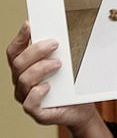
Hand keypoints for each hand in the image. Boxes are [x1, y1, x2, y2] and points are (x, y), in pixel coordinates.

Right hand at [7, 22, 114, 137]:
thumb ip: (59, 51)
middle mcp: (22, 83)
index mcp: (26, 69)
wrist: (82, 108)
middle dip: (36, 50)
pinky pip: (29, 103)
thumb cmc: (72, 86)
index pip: (14, 52)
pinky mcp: (37, 113)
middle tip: (55, 44)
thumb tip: (60, 32)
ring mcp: (27, 98)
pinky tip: (47, 86)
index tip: (29, 24)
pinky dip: (37, 93)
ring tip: (58, 64)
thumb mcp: (67, 64)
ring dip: (41, 68)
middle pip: (18, 63)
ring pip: (24, 80)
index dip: (20, 38)